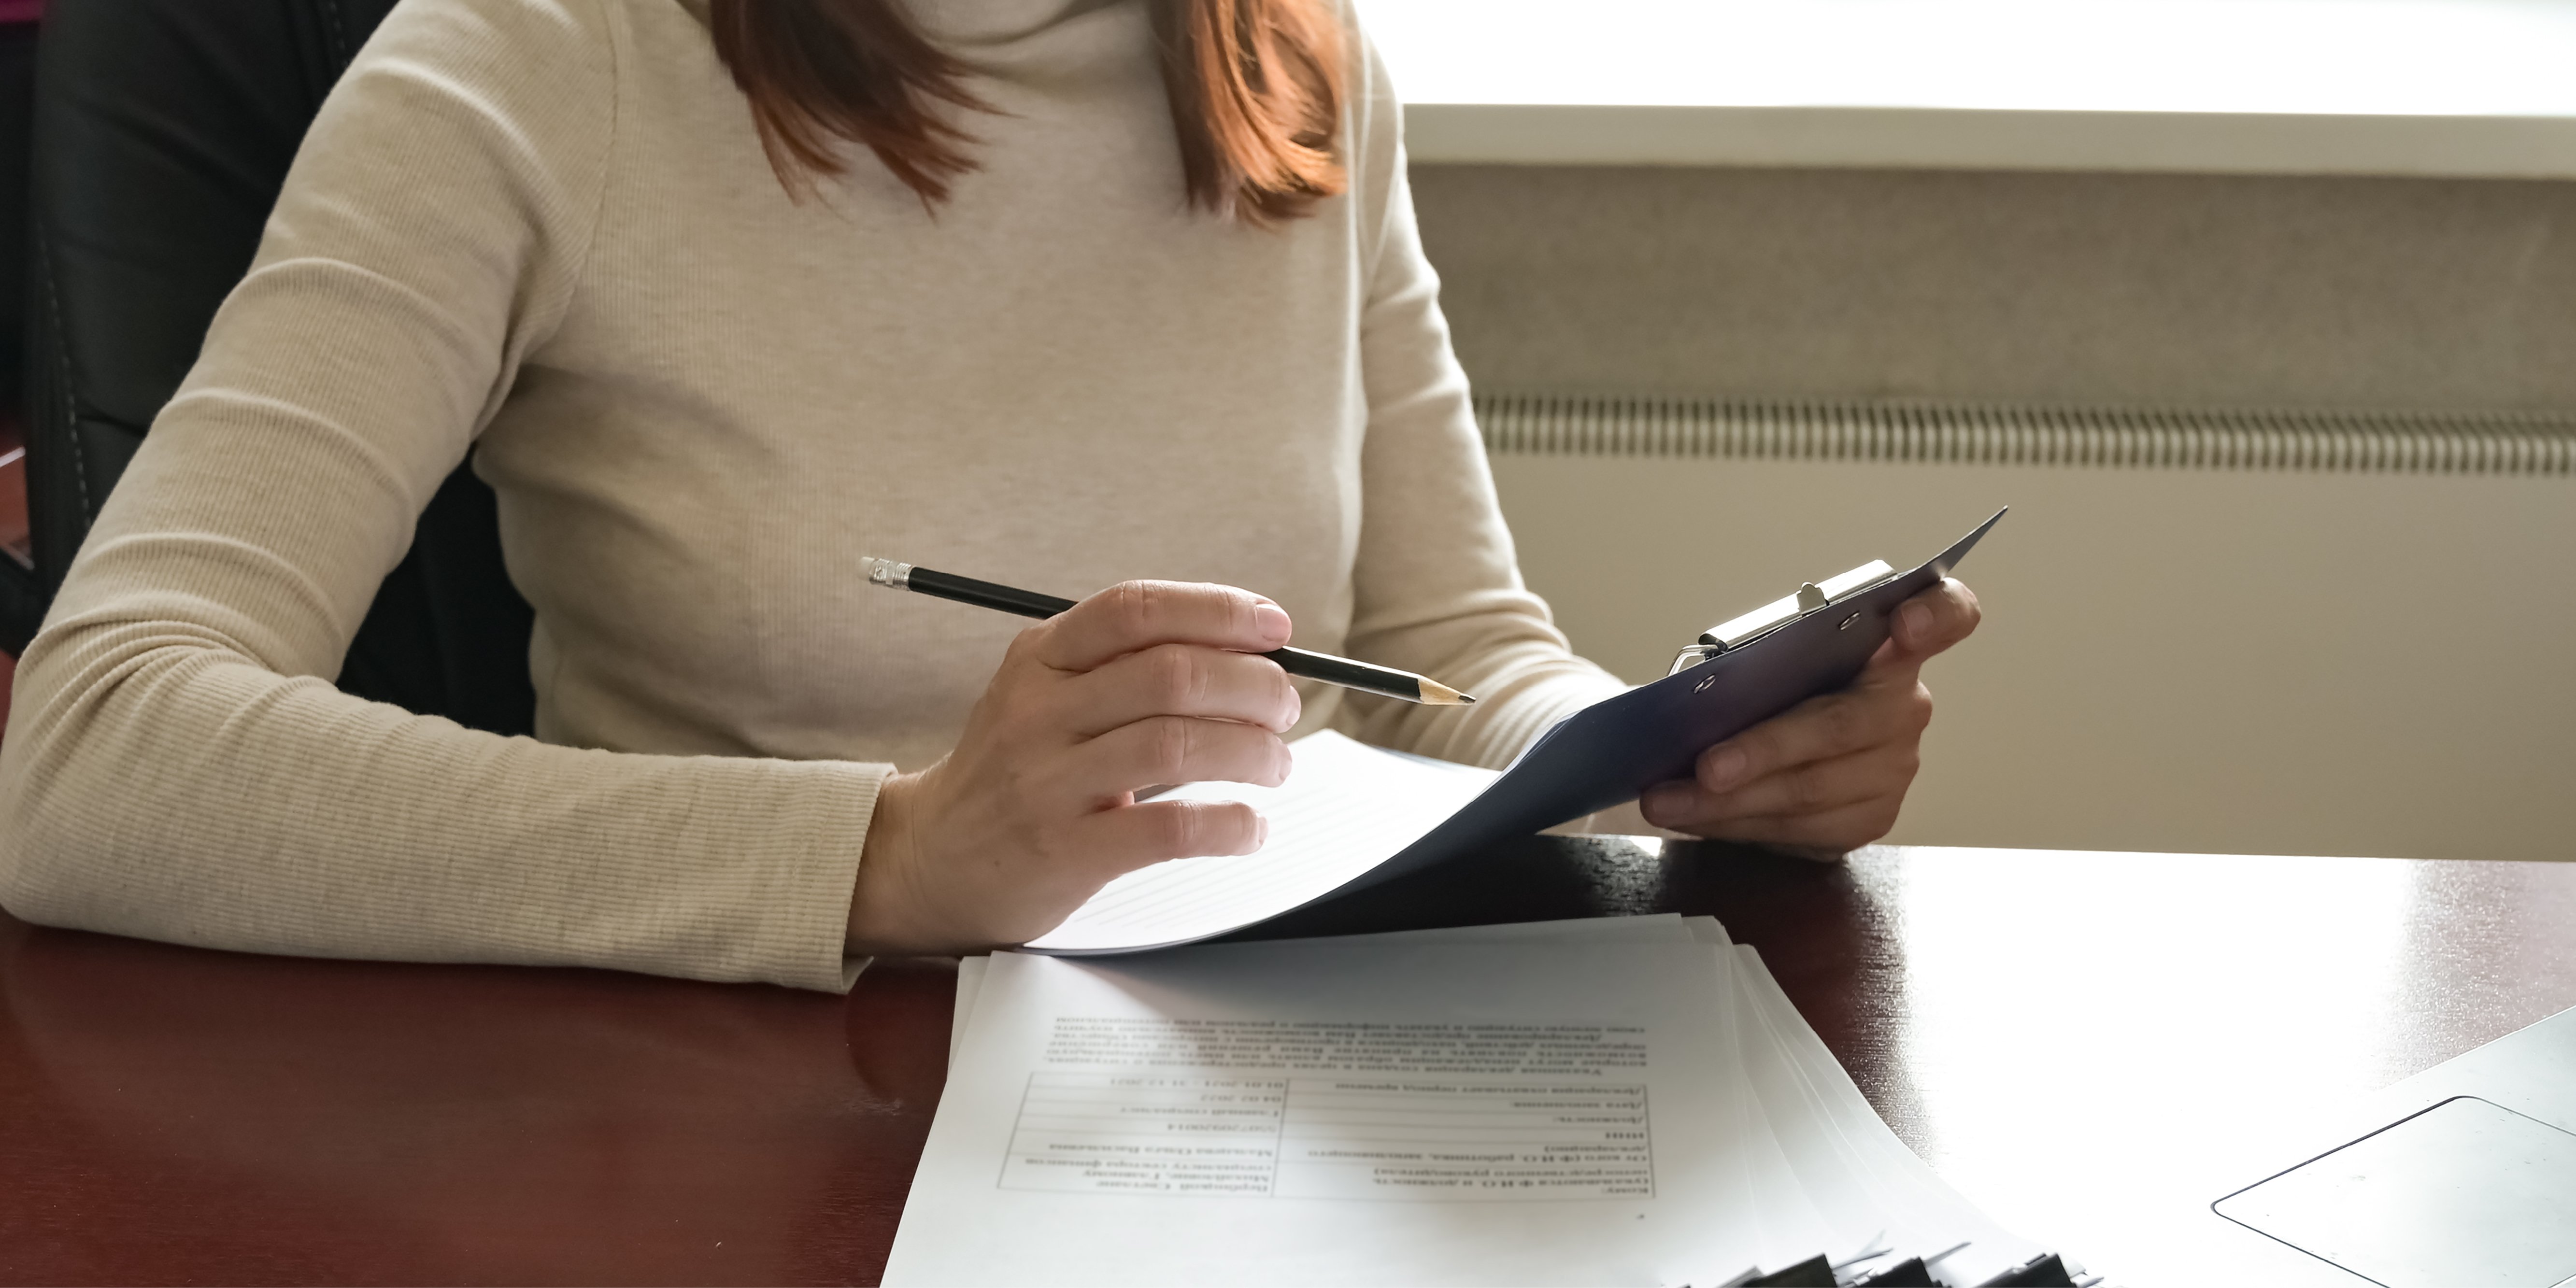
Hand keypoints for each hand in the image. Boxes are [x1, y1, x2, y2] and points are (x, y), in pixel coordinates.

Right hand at [845, 581, 1302, 953]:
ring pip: (1177, 744)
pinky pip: (1168, 828)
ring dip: (1252, 751)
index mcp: (1039, 658)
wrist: (929, 858)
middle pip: (1172, 674)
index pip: (1136, 608)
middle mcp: (1038, 711)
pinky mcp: (1064, 851)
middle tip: (1285, 707)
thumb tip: (1246, 654)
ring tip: (1275, 764)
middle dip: (1253, 685)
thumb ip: (1125, 667)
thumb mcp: (1045, 695)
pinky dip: (1228, 824)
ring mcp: (1047, 782)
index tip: (1274, 627)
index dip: (1218, 610)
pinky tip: (1248, 826)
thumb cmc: (1013, 772)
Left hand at [1637, 578, 1981, 856]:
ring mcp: (1894, 768)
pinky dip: (1738, 824)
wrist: (1784, 747)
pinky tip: (1695, 817)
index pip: (1947, 616)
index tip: (1906, 623)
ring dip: (1729, 800)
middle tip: (1706, 767)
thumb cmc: (1779, 687)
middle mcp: (1905, 707)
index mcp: (1892, 646)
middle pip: (1843, 724)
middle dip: (1765, 749)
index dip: (1934, 617)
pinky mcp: (1870, 818)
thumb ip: (1762, 660)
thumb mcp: (1771, 659)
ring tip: (1666, 800)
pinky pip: (1799, 829)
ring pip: (1810, 790)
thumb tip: (1697, 692)